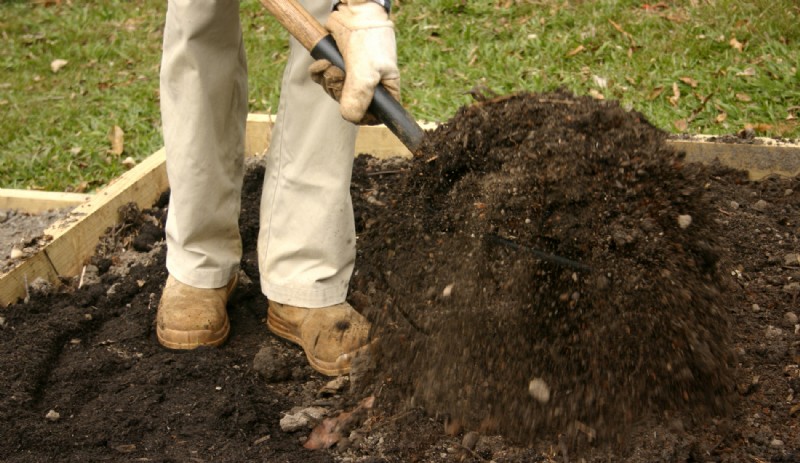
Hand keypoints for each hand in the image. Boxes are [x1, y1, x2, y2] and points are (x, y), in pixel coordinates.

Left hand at [310, 1, 400, 123]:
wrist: (354, 11)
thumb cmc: (369, 39)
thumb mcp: (366, 70)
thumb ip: (359, 96)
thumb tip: (350, 117)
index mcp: (386, 91)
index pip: (374, 117)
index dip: (360, 114)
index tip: (351, 103)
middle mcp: (370, 87)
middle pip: (349, 106)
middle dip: (339, 90)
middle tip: (340, 74)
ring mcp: (352, 78)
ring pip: (334, 93)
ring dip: (328, 79)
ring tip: (332, 64)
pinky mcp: (337, 67)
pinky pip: (323, 80)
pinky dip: (319, 72)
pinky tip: (322, 62)